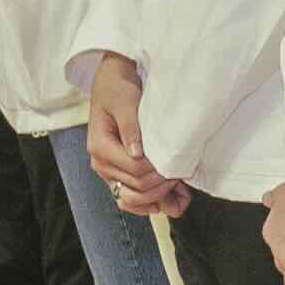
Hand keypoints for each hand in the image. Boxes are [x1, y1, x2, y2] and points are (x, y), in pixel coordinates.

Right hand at [79, 54, 180, 214]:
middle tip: (183, 173)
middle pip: (135, 188)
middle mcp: (101, 164)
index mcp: (100, 147)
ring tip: (180, 189)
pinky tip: (169, 200)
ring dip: (158, 199)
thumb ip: (131, 128)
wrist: (111, 81)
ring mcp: (108, 171)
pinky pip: (130, 198)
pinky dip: (149, 203)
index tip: (179, 163)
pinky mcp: (116, 173)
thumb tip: (136, 154)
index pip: (135, 170)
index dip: (159, 171)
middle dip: (162, 186)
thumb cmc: (118, 88)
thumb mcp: (125, 102)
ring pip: (132, 200)